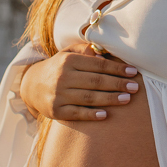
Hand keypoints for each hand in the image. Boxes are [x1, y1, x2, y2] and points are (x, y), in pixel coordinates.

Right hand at [19, 42, 139, 120]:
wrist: (31, 85)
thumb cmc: (58, 67)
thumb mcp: (68, 54)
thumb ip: (85, 51)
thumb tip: (103, 53)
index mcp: (68, 61)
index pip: (98, 65)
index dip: (117, 68)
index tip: (133, 71)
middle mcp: (63, 77)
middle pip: (96, 81)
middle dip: (118, 84)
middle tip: (135, 87)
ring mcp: (59, 95)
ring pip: (89, 98)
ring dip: (110, 99)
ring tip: (127, 99)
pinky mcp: (56, 111)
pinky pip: (77, 113)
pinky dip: (92, 115)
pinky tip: (106, 115)